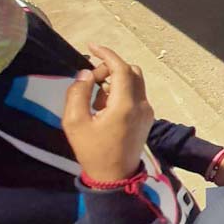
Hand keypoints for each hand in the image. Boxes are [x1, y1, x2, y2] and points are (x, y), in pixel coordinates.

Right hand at [62, 45, 153, 182]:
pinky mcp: (148, 117)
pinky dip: (122, 90)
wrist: (114, 176)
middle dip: (110, 67)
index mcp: (126, 105)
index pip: (122, 69)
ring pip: (136, 81)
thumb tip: (86, 74)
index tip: (91, 47)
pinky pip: (137, 94)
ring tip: (95, 95)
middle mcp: (142, 104)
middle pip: (131, 71)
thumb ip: (78, 93)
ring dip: (116, 79)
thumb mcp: (75, 122)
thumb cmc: (92, 150)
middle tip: (90, 79)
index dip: (107, 54)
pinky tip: (105, 105)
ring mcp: (148, 111)